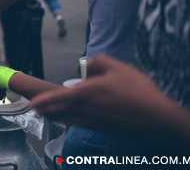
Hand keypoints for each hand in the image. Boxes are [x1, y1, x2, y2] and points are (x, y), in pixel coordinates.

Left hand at [29, 54, 168, 133]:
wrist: (157, 118)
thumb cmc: (139, 92)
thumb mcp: (119, 67)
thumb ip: (99, 61)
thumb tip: (87, 64)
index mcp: (90, 92)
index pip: (60, 97)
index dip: (44, 101)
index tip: (32, 103)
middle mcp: (89, 108)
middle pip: (60, 112)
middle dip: (46, 110)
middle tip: (34, 109)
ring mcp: (96, 121)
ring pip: (69, 120)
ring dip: (55, 117)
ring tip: (46, 115)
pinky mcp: (104, 128)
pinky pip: (81, 125)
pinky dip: (70, 122)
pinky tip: (70, 120)